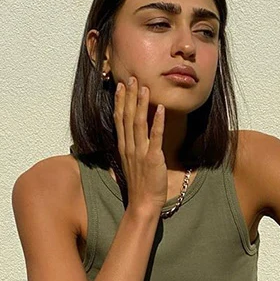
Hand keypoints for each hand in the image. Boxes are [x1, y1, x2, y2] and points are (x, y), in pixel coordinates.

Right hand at [112, 76, 166, 216]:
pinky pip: (155, 137)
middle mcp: (129, 147)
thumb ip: (132, 147)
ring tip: (144, 87)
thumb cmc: (140, 185)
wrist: (142, 203)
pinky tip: (160, 109)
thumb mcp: (132, 163)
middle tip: (131, 78)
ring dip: (141, 104)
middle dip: (129, 96)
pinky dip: (157, 122)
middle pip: (127, 117)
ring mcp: (140, 152)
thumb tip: (134, 135)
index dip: (120, 101)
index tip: (121, 86)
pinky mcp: (153, 158)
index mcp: (124, 147)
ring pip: (138, 123)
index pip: (119, 120)